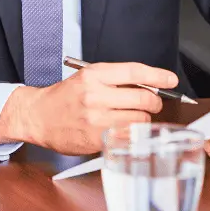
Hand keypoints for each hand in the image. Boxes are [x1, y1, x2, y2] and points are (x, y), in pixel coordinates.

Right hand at [0, 62, 178, 153]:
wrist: (38, 115)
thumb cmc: (64, 97)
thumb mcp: (87, 78)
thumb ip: (116, 80)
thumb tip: (150, 85)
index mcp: (94, 74)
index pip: (135, 71)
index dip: (158, 75)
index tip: (171, 80)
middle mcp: (95, 94)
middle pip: (143, 97)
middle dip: (154, 102)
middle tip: (152, 104)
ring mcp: (96, 118)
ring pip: (140, 119)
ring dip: (143, 119)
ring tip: (132, 117)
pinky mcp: (96, 139)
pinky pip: (128, 136)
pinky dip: (132, 134)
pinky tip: (123, 129)